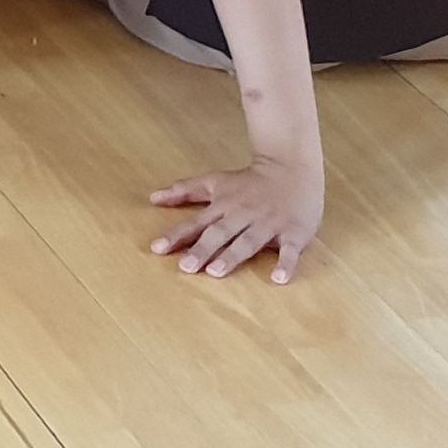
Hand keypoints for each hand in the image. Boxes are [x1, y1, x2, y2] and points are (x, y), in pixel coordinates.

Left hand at [149, 154, 321, 281]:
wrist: (292, 168)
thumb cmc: (249, 181)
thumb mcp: (215, 182)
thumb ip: (185, 191)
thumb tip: (153, 198)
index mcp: (223, 206)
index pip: (196, 223)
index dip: (176, 236)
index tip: (157, 248)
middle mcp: (243, 216)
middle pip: (219, 234)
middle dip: (202, 250)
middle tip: (185, 267)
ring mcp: (268, 224)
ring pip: (248, 241)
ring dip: (232, 256)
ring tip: (216, 272)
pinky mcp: (294, 233)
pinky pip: (290, 251)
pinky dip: (285, 264)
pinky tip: (279, 279)